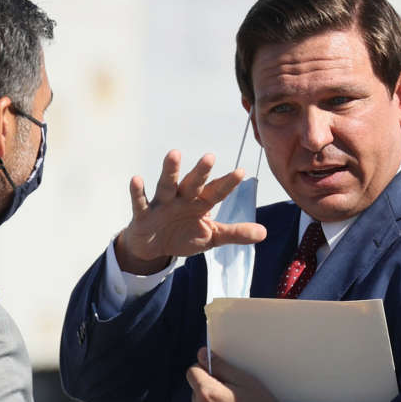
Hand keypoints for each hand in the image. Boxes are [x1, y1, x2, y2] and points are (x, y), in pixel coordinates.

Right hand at [116, 150, 265, 273]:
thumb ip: (235, 233)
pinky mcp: (143, 214)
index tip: (241, 172)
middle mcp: (183, 198)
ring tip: (174, 153)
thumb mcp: (212, 237)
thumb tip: (264, 233)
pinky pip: (140, 202)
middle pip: (193, 183)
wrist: (153, 247)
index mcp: (200, 203)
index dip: (227, 183)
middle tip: (210, 157)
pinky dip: (138, 192)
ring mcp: (163, 204)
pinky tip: (136, 179)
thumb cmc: (184, 235)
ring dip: (170, 171)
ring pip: (167, 185)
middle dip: (201, 171)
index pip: (216, 192)